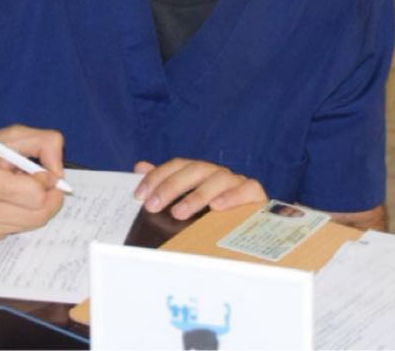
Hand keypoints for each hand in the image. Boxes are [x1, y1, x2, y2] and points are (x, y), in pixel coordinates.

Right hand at [0, 124, 65, 240]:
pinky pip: (17, 230)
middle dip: (49, 200)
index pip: (36, 195)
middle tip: (43, 185)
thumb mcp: (9, 136)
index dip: (46, 183)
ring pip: (30, 225)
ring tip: (19, 191)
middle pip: (38, 216)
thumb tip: (58, 174)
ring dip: (34, 208)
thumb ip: (43, 143)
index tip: (42, 173)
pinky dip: (20, 216)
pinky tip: (7, 202)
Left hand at [133, 158, 265, 220]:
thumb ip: (165, 183)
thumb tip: (140, 166)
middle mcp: (217, 173)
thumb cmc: (214, 216)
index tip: (140, 195)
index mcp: (201, 172)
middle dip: (171, 186)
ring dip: (197, 195)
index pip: (177, 165)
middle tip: (153, 206)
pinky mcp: (255, 194)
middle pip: (195, 169)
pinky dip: (232, 197)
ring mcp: (237, 182)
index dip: (157, 177)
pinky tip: (217, 208)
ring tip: (179, 213)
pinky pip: (246, 189)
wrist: (252, 229)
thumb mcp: (186, 201)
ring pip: (218, 179)